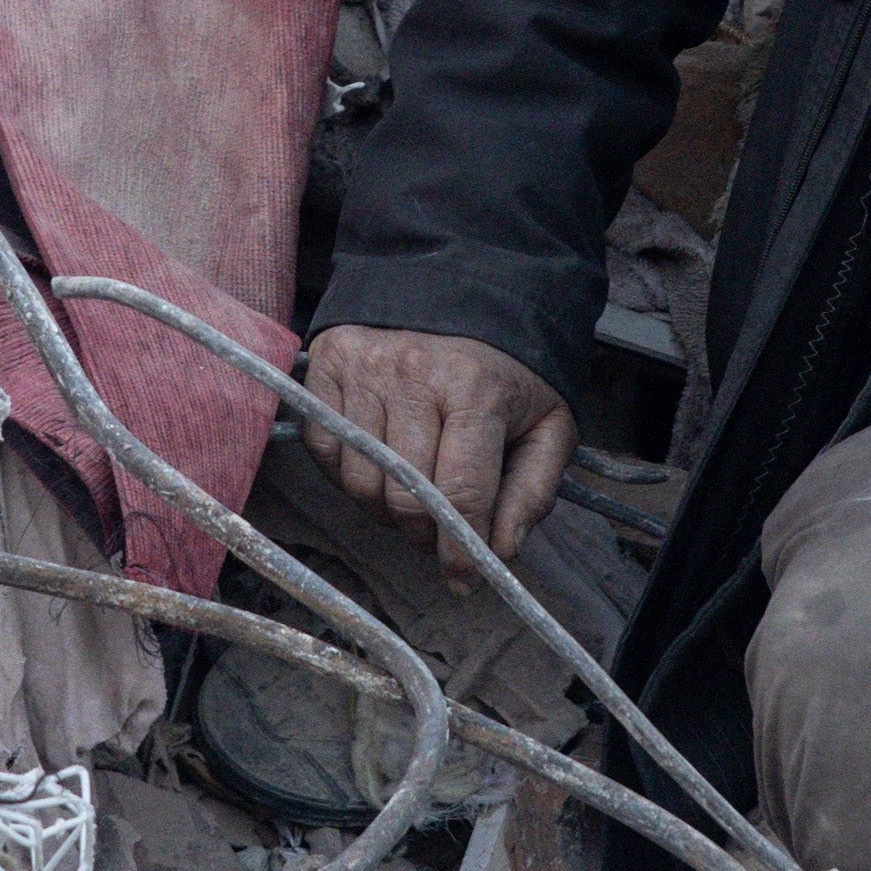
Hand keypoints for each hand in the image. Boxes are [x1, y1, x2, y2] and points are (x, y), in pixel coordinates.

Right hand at [304, 324, 572, 565]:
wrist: (459, 292)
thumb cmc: (506, 371)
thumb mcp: (547, 425)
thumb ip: (533, 491)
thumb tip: (499, 552)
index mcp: (477, 390)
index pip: (460, 492)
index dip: (460, 548)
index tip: (462, 578)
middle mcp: (415, 376)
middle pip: (403, 496)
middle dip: (422, 533)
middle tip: (437, 534)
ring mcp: (364, 368)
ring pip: (358, 480)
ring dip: (382, 509)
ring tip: (409, 497)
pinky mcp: (327, 363)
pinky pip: (323, 449)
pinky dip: (346, 473)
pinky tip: (375, 466)